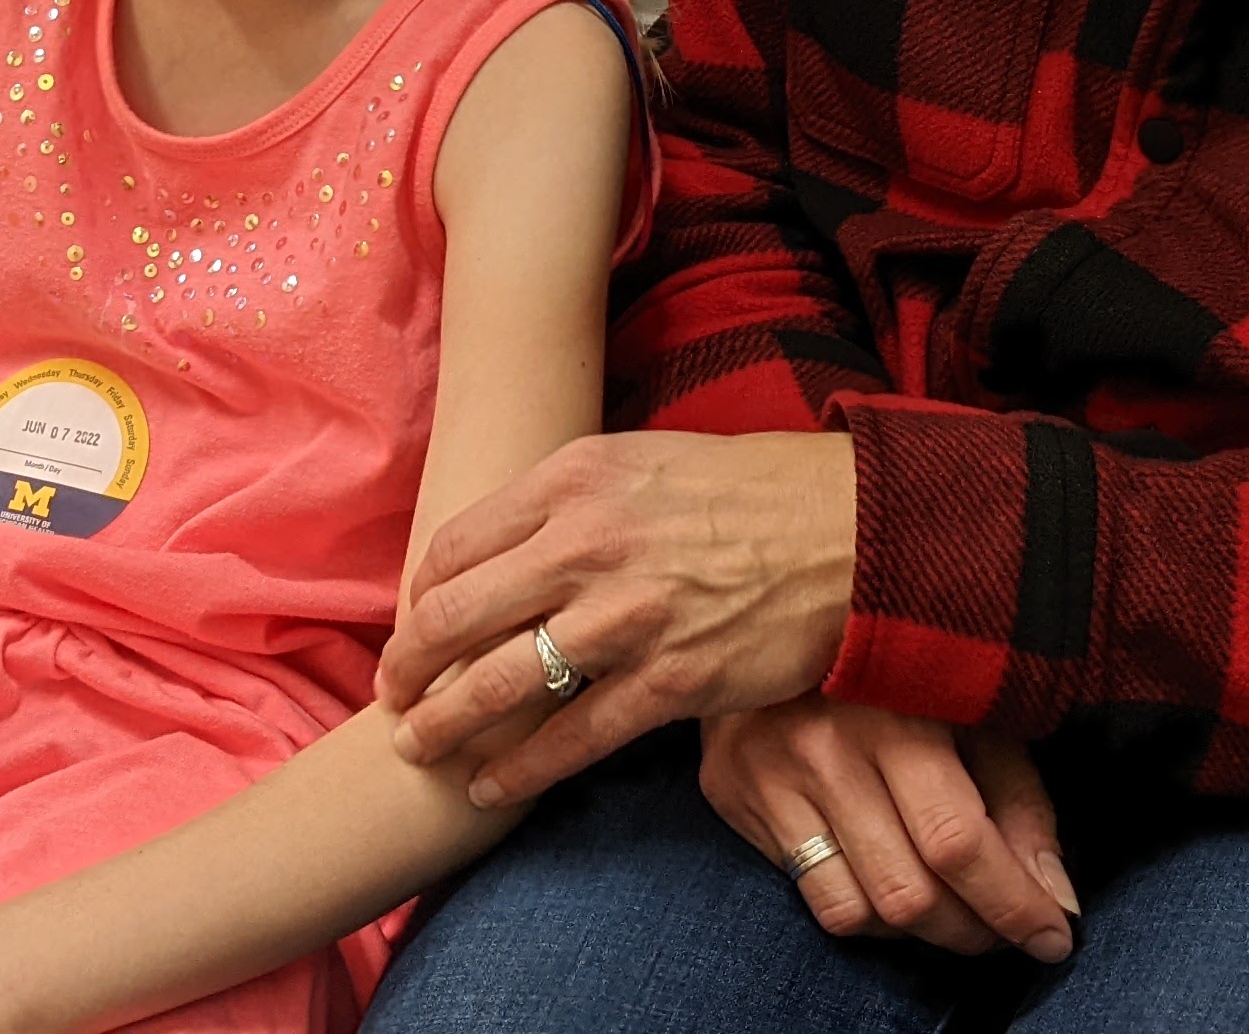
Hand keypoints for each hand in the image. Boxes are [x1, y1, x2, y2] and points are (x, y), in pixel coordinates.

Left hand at [376, 431, 855, 804]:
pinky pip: (572, 738)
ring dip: (445, 725)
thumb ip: (567, 500)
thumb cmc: (749, 493)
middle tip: (393, 694)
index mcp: (573, 481)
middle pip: (455, 616)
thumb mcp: (641, 460)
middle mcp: (588, 545)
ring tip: (418, 747)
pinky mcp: (672, 681)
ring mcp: (628, 618)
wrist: (855, 532)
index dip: (418, 599)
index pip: (453, 547)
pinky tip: (489, 787)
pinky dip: (519, 769)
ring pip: (500, 684)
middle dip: (408, 666)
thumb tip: (501, 547)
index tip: (411, 628)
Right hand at [700, 699, 1073, 961]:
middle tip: (1006, 931)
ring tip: (954, 913)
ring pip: (859, 912)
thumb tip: (1053, 897)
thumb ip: (1017, 799)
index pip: (956, 840)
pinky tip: (892, 888)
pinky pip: (815, 899)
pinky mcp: (732, 794)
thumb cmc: (896, 665)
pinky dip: (870, 916)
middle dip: (974, 932)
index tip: (1053, 936)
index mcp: (894, 711)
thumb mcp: (972, 708)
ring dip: (923, 935)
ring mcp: (767, 775)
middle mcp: (822, 748)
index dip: (1013, 904)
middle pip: (907, 892)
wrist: (772, 609)